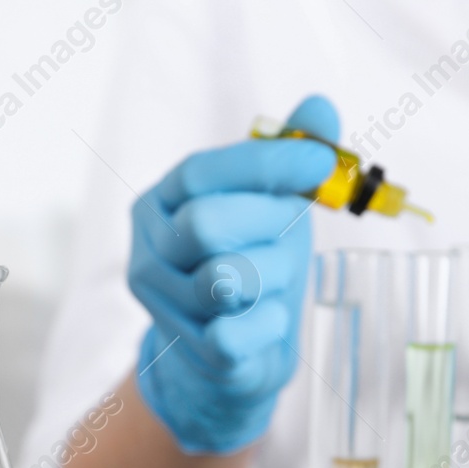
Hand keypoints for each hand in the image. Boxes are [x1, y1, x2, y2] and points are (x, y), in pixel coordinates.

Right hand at [127, 96, 337, 454]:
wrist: (235, 360)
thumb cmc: (253, 265)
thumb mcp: (270, 205)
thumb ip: (290, 155)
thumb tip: (320, 107)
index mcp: (158, 207)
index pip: (199, 173)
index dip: (264, 164)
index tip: (319, 164)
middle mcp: (149, 255)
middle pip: (205, 225)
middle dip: (266, 223)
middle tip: (287, 230)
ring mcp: (165, 309)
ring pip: (226, 278)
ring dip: (274, 274)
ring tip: (276, 278)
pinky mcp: (193, 354)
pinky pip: (237, 332)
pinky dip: (270, 322)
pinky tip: (268, 317)